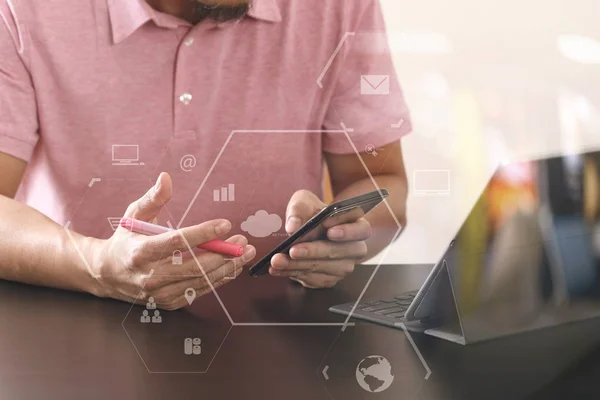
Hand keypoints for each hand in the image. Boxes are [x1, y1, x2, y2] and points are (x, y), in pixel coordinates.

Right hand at [87, 173, 255, 309]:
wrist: (107, 275)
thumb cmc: (125, 240)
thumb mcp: (134, 215)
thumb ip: (153, 198)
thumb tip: (166, 177)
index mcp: (141, 252)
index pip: (177, 242)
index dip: (204, 233)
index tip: (225, 224)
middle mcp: (150, 276)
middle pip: (194, 265)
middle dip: (223, 253)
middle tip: (242, 241)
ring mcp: (159, 293)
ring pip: (200, 281)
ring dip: (227, 267)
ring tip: (245, 253)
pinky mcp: (168, 303)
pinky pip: (199, 291)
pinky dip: (219, 279)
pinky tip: (233, 267)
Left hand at [269, 190, 370, 287]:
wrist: (307, 231)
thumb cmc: (311, 213)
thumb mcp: (304, 202)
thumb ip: (299, 209)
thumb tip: (293, 225)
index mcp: (356, 225)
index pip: (360, 229)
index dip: (346, 230)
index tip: (327, 226)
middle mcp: (355, 248)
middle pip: (339, 252)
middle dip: (314, 251)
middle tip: (293, 250)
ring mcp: (344, 266)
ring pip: (323, 267)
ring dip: (298, 265)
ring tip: (277, 260)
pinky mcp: (330, 279)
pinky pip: (312, 279)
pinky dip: (292, 273)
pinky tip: (278, 268)